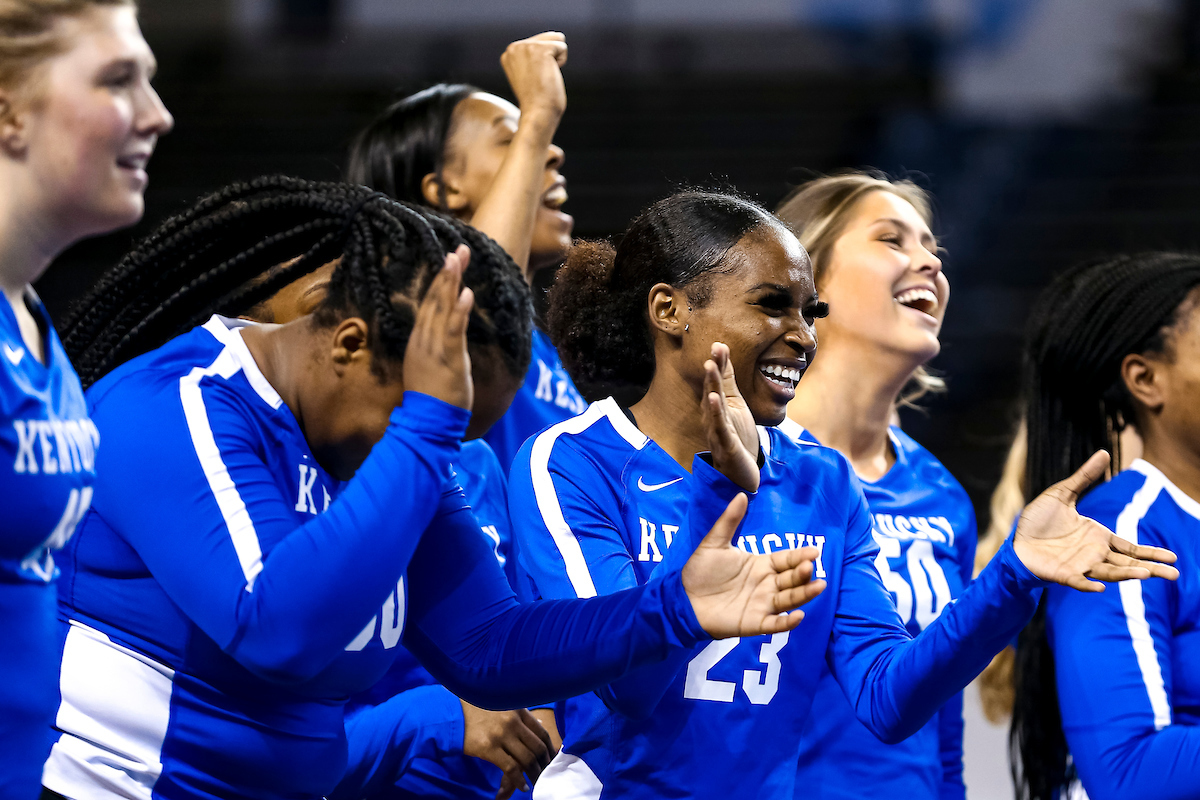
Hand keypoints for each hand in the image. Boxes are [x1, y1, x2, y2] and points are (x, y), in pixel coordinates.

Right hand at [402, 245, 474, 409]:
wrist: (427, 423)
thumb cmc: (432, 399)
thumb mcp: (431, 367)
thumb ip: (437, 347)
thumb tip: (447, 334)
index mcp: (419, 340)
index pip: (430, 304)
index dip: (440, 281)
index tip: (449, 260)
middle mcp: (424, 340)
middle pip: (435, 300)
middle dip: (446, 273)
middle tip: (457, 249)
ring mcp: (434, 348)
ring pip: (442, 309)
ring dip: (450, 283)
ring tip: (457, 259)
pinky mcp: (448, 359)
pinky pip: (453, 331)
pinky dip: (459, 311)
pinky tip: (466, 293)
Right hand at [461, 702, 556, 799]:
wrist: (451, 713)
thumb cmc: (478, 709)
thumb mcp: (503, 706)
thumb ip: (521, 716)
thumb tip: (541, 725)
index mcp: (518, 710)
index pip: (542, 733)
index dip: (550, 749)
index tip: (552, 760)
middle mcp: (512, 721)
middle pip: (537, 748)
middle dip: (544, 765)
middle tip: (546, 775)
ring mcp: (501, 735)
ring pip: (526, 759)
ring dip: (534, 774)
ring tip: (536, 782)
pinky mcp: (488, 748)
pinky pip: (510, 768)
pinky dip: (519, 780)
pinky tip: (522, 786)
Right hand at [500, 32, 567, 122]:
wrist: (537, 113)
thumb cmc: (537, 99)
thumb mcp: (529, 74)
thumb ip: (533, 56)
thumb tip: (555, 36)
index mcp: (509, 54)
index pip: (538, 42)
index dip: (543, 62)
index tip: (534, 79)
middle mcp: (514, 47)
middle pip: (548, 37)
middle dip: (551, 58)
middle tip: (541, 78)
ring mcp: (525, 46)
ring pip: (557, 39)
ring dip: (557, 58)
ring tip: (545, 75)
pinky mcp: (540, 49)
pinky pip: (562, 46)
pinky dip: (562, 61)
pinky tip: (550, 74)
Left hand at [681, 493, 826, 637]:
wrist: (683, 598)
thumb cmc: (701, 571)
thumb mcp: (715, 543)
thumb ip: (729, 520)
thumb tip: (741, 494)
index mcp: (761, 565)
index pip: (786, 560)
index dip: (800, 556)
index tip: (813, 551)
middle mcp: (767, 585)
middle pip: (792, 579)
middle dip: (803, 573)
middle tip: (809, 566)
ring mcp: (763, 605)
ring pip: (789, 599)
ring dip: (804, 594)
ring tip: (818, 586)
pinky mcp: (754, 623)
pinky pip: (775, 624)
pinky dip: (787, 622)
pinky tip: (798, 616)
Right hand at [701, 342, 759, 491]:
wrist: (741, 472)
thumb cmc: (737, 437)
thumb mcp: (735, 404)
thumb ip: (728, 382)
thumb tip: (723, 354)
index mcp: (717, 407)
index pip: (717, 382)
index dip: (718, 364)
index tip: (719, 344)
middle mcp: (713, 417)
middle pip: (712, 389)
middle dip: (713, 370)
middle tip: (714, 350)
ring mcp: (717, 430)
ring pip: (713, 405)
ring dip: (711, 385)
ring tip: (710, 366)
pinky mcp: (725, 444)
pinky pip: (719, 426)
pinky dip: (716, 411)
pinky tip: (714, 398)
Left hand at [1013, 450, 1178, 590]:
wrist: (1015, 537)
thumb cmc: (1040, 520)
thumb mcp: (1063, 493)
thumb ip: (1084, 477)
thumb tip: (1104, 452)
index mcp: (1098, 536)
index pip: (1130, 547)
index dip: (1150, 552)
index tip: (1173, 557)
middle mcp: (1094, 553)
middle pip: (1128, 563)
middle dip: (1150, 568)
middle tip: (1174, 574)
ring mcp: (1079, 565)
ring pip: (1109, 572)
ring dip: (1126, 574)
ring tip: (1146, 575)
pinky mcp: (1061, 573)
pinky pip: (1077, 581)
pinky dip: (1088, 585)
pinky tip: (1099, 588)